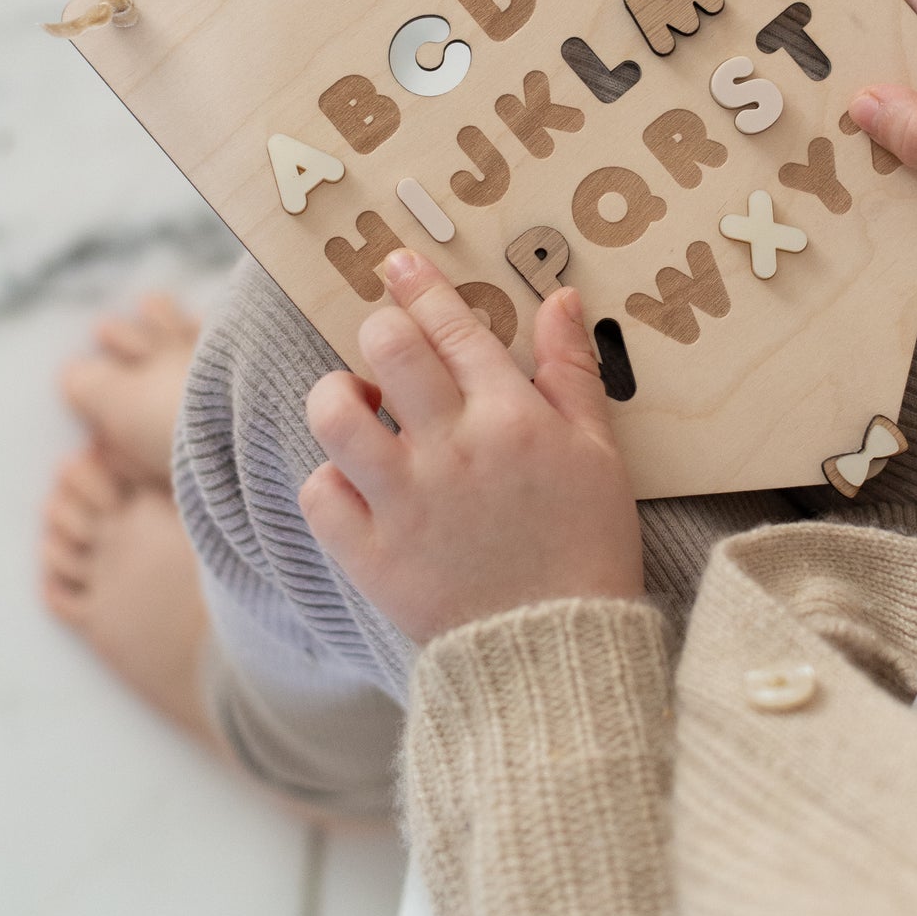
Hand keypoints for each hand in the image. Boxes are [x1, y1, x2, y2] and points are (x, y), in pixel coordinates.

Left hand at [299, 251, 642, 643]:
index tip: (398, 263)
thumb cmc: (585, 546)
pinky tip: (355, 482)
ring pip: (333, 413)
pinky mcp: (370, 555)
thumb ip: (572, 371)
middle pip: (386, 346)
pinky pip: (318, 493)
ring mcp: (404, 501)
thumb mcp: (598, 452)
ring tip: (359, 405)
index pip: (451, 324)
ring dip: (338, 395)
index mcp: (511, 417)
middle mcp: (452, 449)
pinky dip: (329, 480)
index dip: (419, 284)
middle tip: (389, 345)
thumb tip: (559, 297)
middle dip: (381, 329)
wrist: (556, 652)